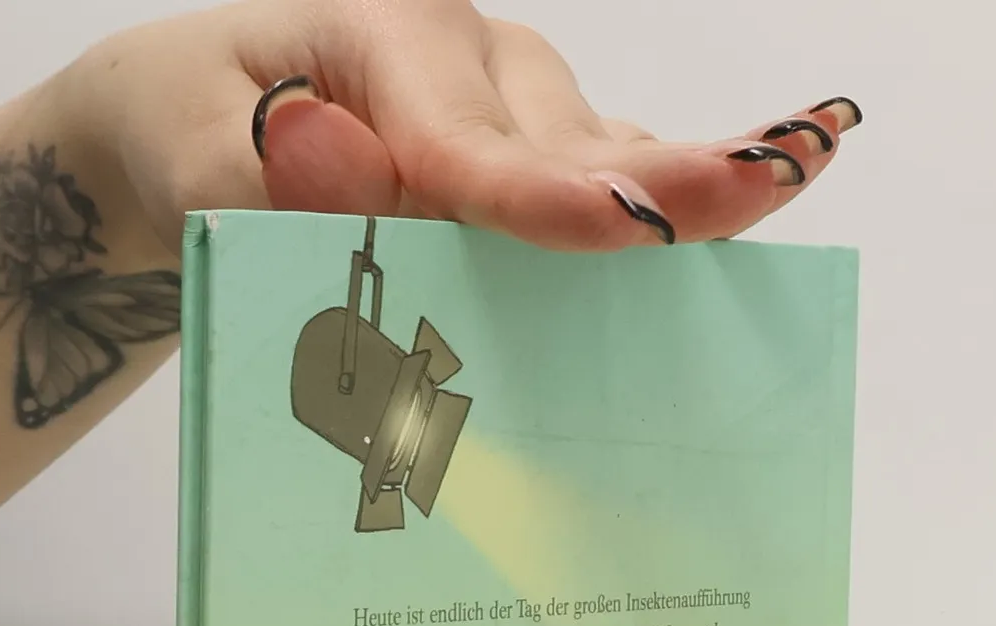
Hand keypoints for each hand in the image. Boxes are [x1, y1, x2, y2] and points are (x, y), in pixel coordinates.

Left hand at [66, 0, 860, 262]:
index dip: (547, 195)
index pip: (471, 142)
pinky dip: (679, 208)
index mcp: (390, 33)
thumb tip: (335, 159)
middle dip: (664, 177)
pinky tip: (765, 198)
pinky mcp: (549, 147)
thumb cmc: (197, 135)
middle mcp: (478, 56)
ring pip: (608, 163)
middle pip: (572, 146)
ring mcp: (525, 101)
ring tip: (804, 160)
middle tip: (771, 174)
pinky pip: (619, 180)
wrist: (205, 121)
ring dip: (685, 196)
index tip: (622, 221)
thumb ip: (259, 175)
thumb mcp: (190, 155)